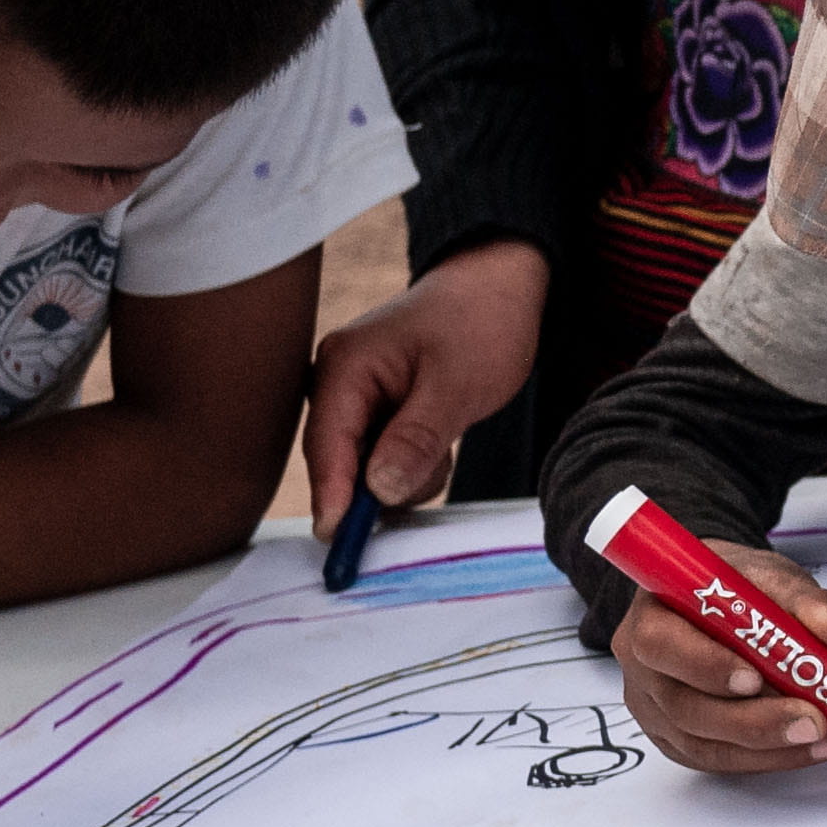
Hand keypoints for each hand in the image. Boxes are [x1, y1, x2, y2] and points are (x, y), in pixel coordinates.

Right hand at [299, 247, 553, 537]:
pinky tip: (441, 436)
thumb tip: (379, 490)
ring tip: (447, 432)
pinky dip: (413, 463)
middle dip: (381, 482)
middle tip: (433, 467)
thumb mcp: (457, 384)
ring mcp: (354, 397)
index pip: (326, 445)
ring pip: (364, 469)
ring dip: (406, 472)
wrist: (500, 286)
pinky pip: (382, 459)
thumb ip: (416, 438)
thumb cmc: (481, 322)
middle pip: (339, 463)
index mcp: (344, 366)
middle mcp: (337, 382)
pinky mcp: (375, 411)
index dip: (332, 496)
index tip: (338, 541)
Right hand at [615, 547, 826, 769]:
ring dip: (768, 746)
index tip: (755, 678)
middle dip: (752, 720)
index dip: (705, 666)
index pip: (660, 645)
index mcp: (651, 613)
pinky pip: (718, 759)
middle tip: (811, 720)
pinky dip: (767, 758)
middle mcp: (645, 667)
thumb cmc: (732, 587)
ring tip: (821, 736)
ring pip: (702, 743)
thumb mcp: (769, 577)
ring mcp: (657, 709)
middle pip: (684, 706)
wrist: (716, 599)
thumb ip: (804, 600)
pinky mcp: (678, 739)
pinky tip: (807, 747)